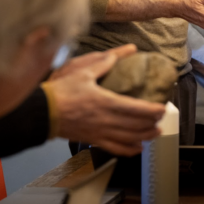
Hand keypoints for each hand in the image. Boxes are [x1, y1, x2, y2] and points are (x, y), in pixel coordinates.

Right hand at [44, 49, 166, 155]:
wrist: (41, 113)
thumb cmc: (61, 92)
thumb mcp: (82, 72)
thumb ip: (103, 63)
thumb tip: (120, 53)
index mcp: (106, 102)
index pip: (136, 109)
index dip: (152, 111)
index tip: (163, 108)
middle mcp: (106, 121)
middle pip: (136, 126)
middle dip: (152, 123)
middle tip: (162, 119)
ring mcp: (100, 133)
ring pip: (128, 139)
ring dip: (145, 137)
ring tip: (156, 133)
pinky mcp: (93, 140)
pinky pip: (114, 148)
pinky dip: (128, 150)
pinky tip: (137, 149)